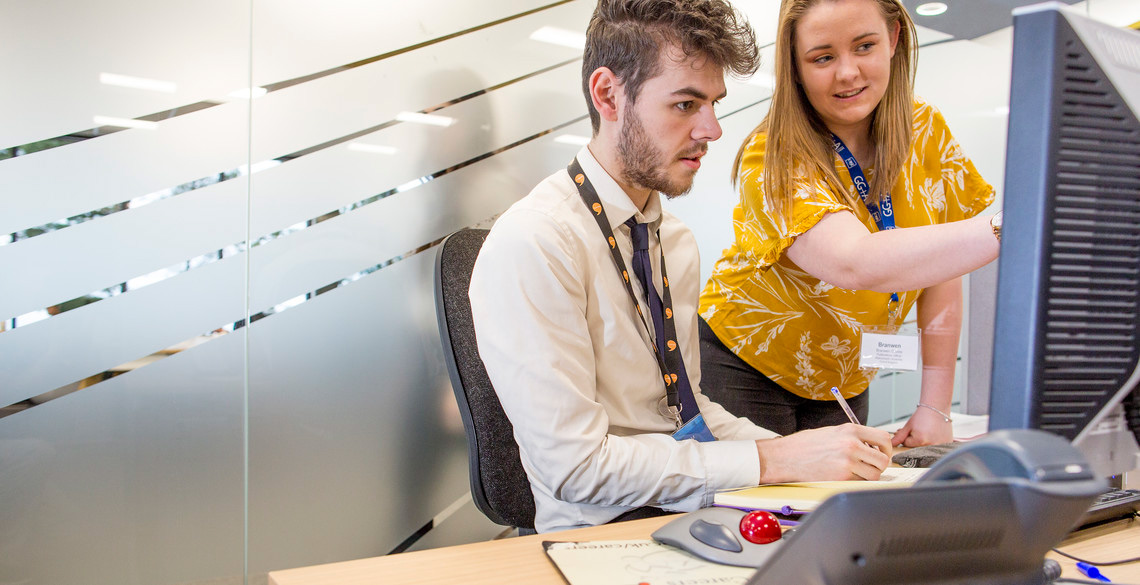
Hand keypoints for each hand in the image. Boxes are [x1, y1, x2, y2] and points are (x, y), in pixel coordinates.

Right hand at [756, 423, 891, 483]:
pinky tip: (843, 476)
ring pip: (874, 474)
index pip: (883, 437)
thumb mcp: (831, 432)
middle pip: (883, 459)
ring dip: (869, 476)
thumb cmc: (804, 445)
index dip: (886, 448)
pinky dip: (856, 482)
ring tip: (856, 472)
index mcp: (850, 430)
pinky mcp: (841, 477)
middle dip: (880, 465)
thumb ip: (853, 437)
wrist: (785, 457)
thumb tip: (871, 446)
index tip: (882, 453)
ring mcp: (847, 462)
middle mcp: (851, 444)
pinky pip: (860, 482)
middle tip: (871, 466)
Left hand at [890, 406, 952, 447]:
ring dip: (925, 442)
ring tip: (927, 431)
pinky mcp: (947, 444)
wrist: (936, 408)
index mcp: (920, 440)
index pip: (907, 444)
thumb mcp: (908, 426)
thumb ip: (899, 437)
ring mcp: (940, 445)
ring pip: (926, 447)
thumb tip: (891, 444)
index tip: (912, 429)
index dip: (907, 436)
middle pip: (916, 447)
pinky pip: (937, 447)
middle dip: (915, 440)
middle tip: (919, 429)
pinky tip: (934, 434)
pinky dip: (934, 442)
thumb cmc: (922, 416)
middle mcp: (931, 444)